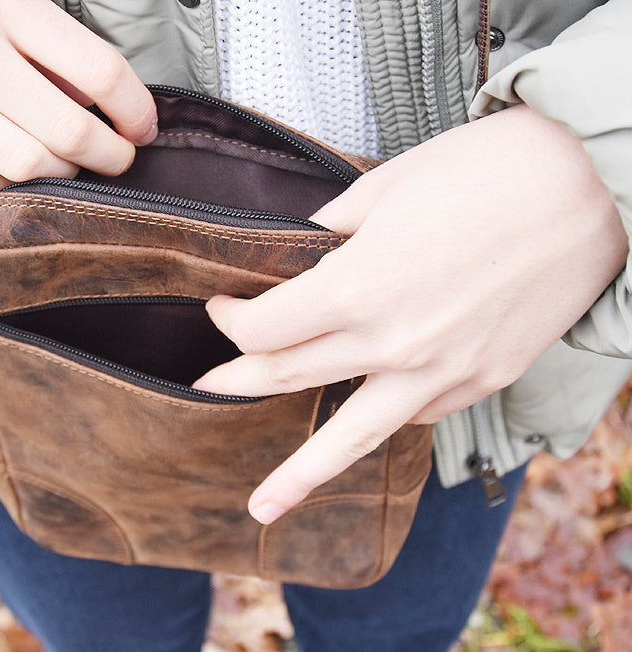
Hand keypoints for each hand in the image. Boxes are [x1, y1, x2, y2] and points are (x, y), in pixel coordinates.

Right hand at [0, 0, 156, 197]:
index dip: (136, 109)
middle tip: (119, 156)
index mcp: (3, 4)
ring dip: (63, 176)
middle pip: (67, 133)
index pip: (99, 72)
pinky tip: (18, 175)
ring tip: (71, 166)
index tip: (144, 126)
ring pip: (23, 166)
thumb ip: (48, 36)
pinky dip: (5, 188)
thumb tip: (93, 95)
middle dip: (111, 156)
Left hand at [193, 104, 626, 523]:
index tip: (223, 307)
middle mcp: (392, 345)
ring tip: (262, 505)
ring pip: (350, 437)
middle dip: (239, 380)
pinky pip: (413, 415)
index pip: (263, 329)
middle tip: (208, 389)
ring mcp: (440, 374)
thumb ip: (329, 232)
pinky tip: (363, 420)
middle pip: (289, 377)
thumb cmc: (487, 171)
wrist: (593, 188)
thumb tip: (300, 253)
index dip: (231, 320)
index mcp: (357, 289)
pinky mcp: (481, 383)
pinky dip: (381, 417)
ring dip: (299, 474)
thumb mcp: (385, 187)